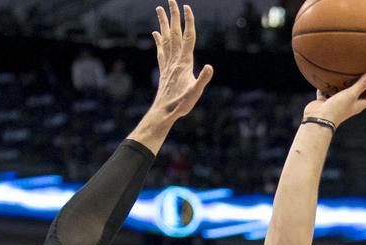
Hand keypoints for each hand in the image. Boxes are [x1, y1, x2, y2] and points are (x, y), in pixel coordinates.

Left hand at [150, 0, 213, 121]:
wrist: (163, 113)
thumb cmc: (181, 104)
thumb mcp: (195, 93)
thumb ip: (202, 79)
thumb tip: (209, 67)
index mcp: (184, 62)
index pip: (188, 37)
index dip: (188, 22)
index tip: (187, 7)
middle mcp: (175, 60)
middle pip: (175, 33)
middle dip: (174, 16)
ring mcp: (168, 64)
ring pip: (166, 38)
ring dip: (164, 23)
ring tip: (159, 9)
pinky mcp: (163, 70)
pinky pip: (160, 50)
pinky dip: (158, 39)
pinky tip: (155, 32)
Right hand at [302, 70, 365, 128]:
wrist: (318, 119)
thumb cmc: (337, 108)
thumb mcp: (351, 94)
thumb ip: (363, 83)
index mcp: (358, 105)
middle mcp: (350, 105)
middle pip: (361, 95)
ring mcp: (338, 103)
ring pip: (344, 92)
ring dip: (347, 85)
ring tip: (350, 74)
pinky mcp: (327, 102)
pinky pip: (328, 91)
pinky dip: (328, 85)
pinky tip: (327, 77)